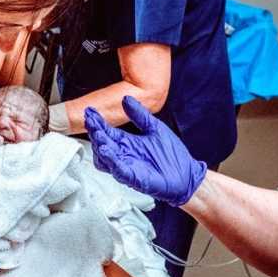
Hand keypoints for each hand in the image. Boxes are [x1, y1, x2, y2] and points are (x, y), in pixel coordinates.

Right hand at [83, 96, 206, 206]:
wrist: (187, 173)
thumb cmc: (171, 154)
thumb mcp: (155, 128)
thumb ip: (140, 115)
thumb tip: (126, 98)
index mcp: (126, 142)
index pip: (107, 131)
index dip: (97, 122)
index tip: (90, 111)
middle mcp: (122, 155)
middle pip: (102, 144)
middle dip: (95, 132)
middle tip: (91, 121)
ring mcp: (126, 167)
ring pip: (105, 159)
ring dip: (100, 147)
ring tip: (98, 136)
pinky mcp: (133, 178)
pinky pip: (119, 171)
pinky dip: (112, 162)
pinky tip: (107, 152)